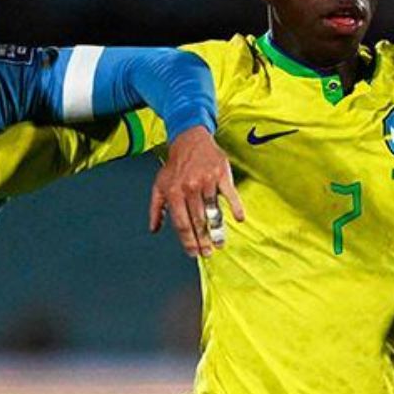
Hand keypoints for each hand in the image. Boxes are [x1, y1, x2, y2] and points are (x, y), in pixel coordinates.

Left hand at [150, 127, 244, 257]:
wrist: (190, 140)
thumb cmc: (175, 166)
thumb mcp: (159, 186)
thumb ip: (156, 209)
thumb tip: (154, 229)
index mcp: (174, 192)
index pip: (181, 223)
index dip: (188, 241)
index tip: (193, 253)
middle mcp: (189, 188)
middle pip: (197, 221)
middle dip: (202, 241)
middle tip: (208, 253)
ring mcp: (206, 181)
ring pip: (213, 211)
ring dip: (217, 230)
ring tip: (220, 243)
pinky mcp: (221, 174)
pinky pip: (230, 194)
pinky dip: (235, 207)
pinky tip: (239, 219)